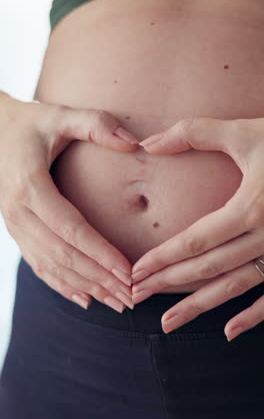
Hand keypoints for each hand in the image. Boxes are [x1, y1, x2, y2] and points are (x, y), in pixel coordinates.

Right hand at [0, 91, 136, 311]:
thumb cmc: (29, 124)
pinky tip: (84, 298)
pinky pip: (38, 264)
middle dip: (98, 278)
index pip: (71, 229)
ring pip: (51, 266)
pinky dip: (61, 284)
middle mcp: (18, 212)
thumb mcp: (59, 115)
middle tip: (130, 297)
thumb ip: (96, 124)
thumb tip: (135, 144)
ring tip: (116, 303)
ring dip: (85, 287)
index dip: (101, 253)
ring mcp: (15, 225)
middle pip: (63, 255)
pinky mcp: (17, 231)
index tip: (128, 272)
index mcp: (30, 186)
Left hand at [131, 116, 263, 339]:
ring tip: (168, 323)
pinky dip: (253, 317)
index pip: (194, 241)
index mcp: (249, 208)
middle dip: (168, 283)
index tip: (136, 272)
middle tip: (136, 297)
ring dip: (200, 306)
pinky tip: (229, 332)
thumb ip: (196, 132)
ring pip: (234, 287)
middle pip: (207, 267)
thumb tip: (148, 143)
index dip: (162, 258)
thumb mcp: (245, 133)